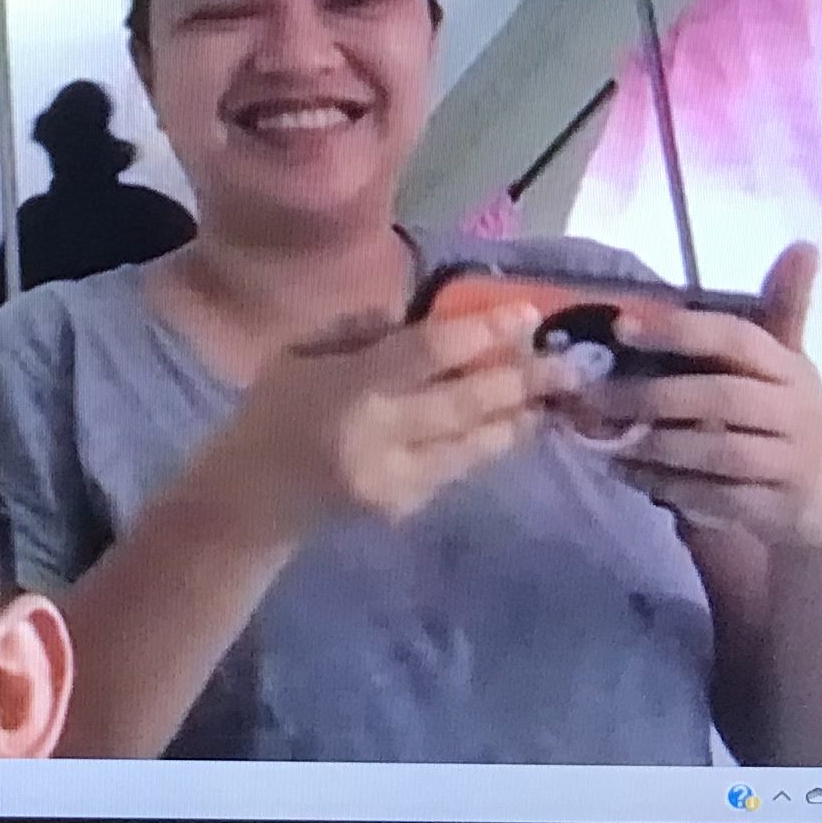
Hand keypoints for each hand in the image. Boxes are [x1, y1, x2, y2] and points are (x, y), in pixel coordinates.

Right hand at [209, 302, 575, 537]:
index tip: (525, 314)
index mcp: (347, 387)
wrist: (250, 499)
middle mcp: (378, 435)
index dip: (481, 333)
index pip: (426, 353)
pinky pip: (458, 469)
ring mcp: (396, 479)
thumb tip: (435, 317)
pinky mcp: (406, 507)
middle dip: (522, 380)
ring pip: (474, 444)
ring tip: (559, 395)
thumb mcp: (302, 355)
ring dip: (519, 417)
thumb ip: (365, 336)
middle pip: (464, 403)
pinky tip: (515, 425)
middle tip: (571, 362)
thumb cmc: (273, 411)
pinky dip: (489, 444)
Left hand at [604, 246, 821, 549]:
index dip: (680, 331)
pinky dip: (665, 486)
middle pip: (719, 397)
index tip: (621, 327)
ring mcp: (790, 464)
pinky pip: (713, 498)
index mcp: (790, 368)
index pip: (737, 338)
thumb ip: (778, 312)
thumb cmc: (792, 423)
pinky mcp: (775, 510)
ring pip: (715, 452)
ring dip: (651, 446)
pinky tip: (626, 474)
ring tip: (598, 438)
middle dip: (648, 396)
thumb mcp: (787, 369)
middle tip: (590, 396)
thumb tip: (802, 245)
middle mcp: (797, 412)